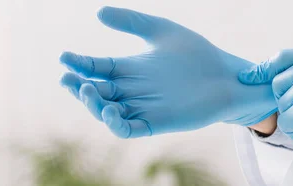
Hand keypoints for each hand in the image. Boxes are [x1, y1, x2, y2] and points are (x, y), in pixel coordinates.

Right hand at [60, 6, 275, 137]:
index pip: (96, 69)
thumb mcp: (162, 31)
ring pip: (107, 112)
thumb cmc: (199, 54)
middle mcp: (133, 90)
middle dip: (78, 86)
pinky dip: (115, 122)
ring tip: (88, 90)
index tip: (65, 56)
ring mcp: (144, 108)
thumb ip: (133, 22)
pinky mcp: (157, 122)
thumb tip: (99, 12)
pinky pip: (129, 128)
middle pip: (96, 92)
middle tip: (67, 77)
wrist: (227, 76)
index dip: (79, 64)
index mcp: (131, 69)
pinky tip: (110, 109)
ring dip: (92, 105)